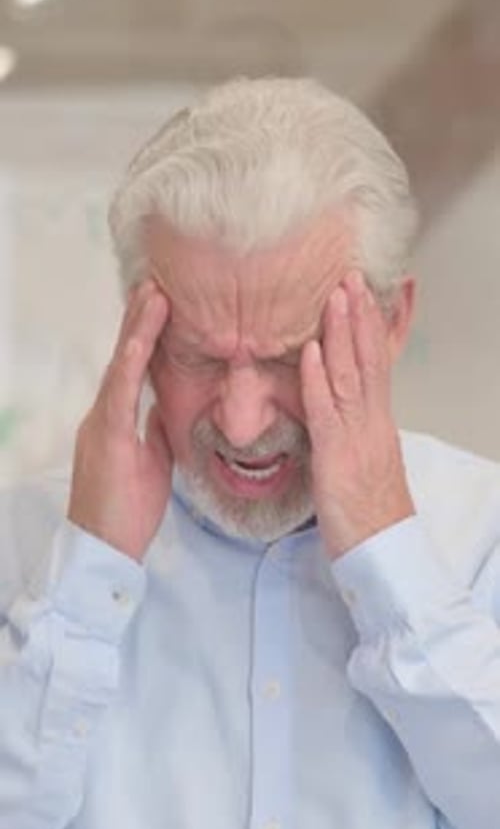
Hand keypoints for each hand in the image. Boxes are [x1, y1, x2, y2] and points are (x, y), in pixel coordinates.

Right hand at [68, 278, 171, 560]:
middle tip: (156, 281)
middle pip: (125, 357)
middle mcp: (105, 413)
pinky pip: (119, 393)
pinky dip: (130, 363)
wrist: (104, 547)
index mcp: (115, 418)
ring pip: (121, 366)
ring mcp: (102, 422)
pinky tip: (142, 339)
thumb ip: (154, 430)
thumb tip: (165, 406)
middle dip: (140, 319)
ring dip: (137, 329)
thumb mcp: (150, 461)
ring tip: (153, 294)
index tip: (160, 304)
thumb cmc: (127, 510)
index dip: (146, 335)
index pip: (133, 367)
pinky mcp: (106, 436)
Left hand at [301, 272, 414, 559]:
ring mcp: (358, 436)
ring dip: (341, 332)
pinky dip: (318, 377)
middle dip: (359, 316)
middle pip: (368, 360)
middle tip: (351, 275)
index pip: (379, 365)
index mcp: (378, 423)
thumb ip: (354, 434)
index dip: (375, 328)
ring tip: (336, 294)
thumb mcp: (366, 464)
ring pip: (350, 375)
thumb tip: (340, 415)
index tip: (370, 295)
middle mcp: (373, 422)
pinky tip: (312, 349)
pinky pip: (326, 410)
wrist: (384, 552)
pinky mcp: (338, 457)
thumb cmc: (370, 515)